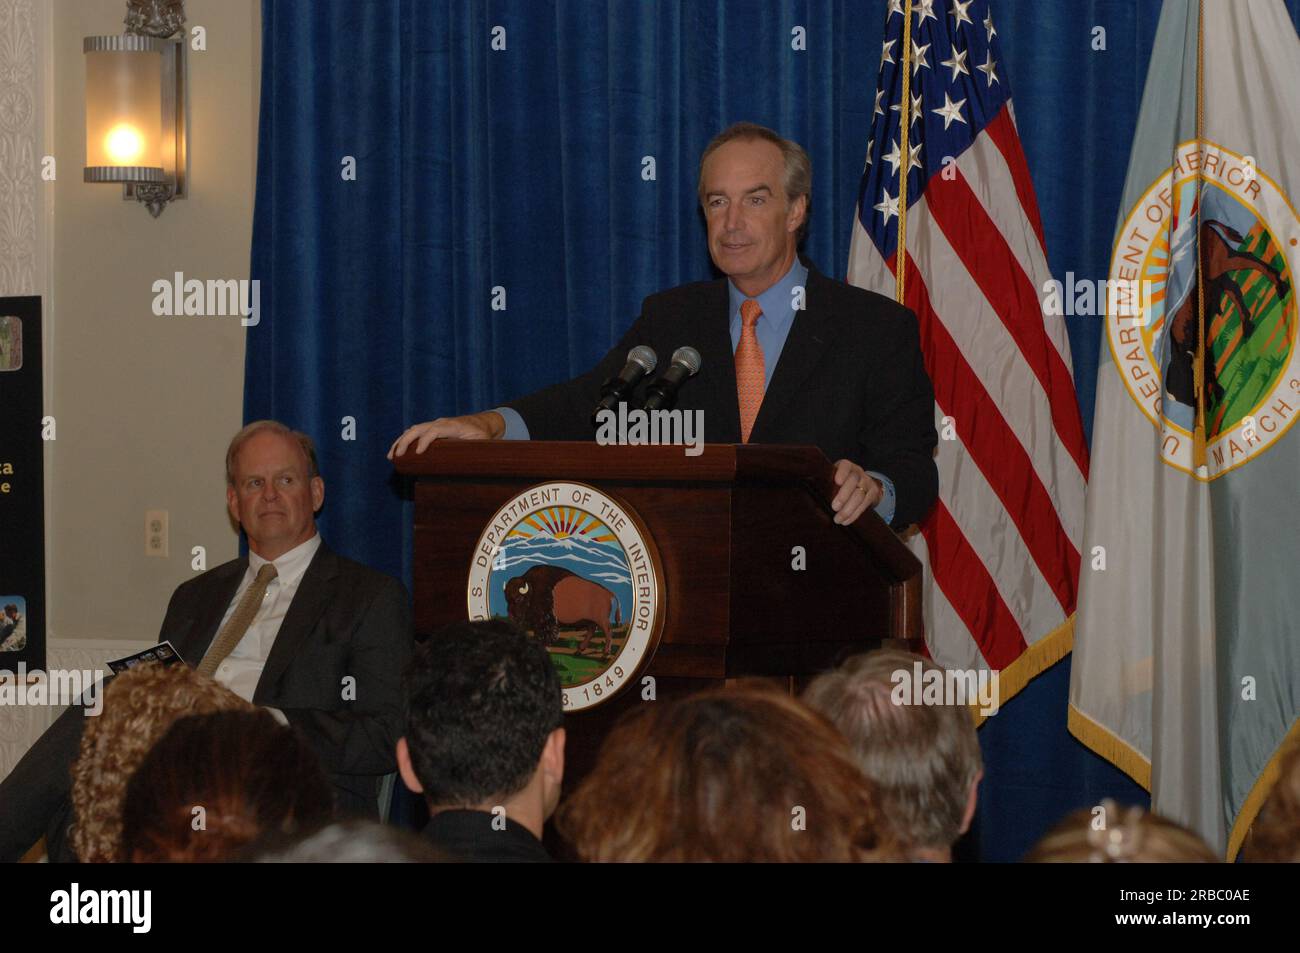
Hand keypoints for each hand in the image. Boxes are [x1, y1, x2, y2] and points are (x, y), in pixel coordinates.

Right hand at [388, 412, 504, 458]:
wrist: (483, 423)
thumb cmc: (483, 435)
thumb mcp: (482, 442)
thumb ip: (477, 451)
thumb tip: (474, 467)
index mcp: (453, 425)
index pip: (434, 430)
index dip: (425, 440)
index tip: (417, 453)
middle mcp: (441, 423)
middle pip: (418, 428)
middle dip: (405, 441)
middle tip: (397, 456)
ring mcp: (435, 424)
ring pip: (413, 430)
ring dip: (400, 442)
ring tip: (391, 456)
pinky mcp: (432, 428)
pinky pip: (415, 432)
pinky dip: (404, 440)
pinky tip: (396, 451)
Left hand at [830, 459, 882, 525]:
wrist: (862, 485)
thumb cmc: (840, 483)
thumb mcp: (833, 478)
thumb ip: (826, 483)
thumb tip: (812, 496)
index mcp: (846, 466)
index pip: (845, 465)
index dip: (842, 472)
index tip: (837, 482)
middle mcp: (858, 472)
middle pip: (853, 481)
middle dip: (843, 495)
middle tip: (834, 507)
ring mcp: (867, 482)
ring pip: (859, 495)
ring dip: (848, 509)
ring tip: (838, 519)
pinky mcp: (873, 493)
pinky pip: (864, 504)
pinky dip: (854, 514)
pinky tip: (846, 521)